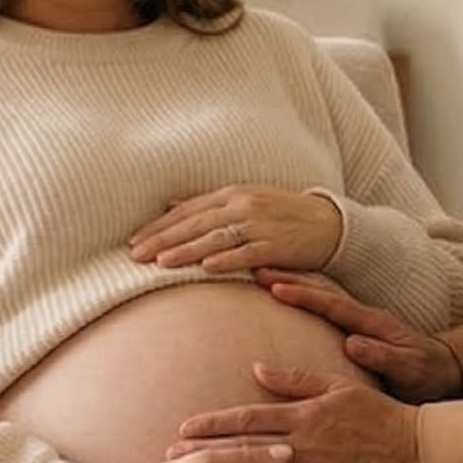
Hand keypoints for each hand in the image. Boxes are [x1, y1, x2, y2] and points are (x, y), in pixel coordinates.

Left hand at [128, 185, 342, 274]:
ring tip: (161, 263)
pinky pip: (248, 253)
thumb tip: (169, 206)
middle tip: (135, 255)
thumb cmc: (282, 215)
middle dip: (164, 239)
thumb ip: (209, 206)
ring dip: (187, 250)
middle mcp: (243, 205)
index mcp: (232, 194)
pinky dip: (227, 260)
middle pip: (196, 223)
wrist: (329, 223)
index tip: (133, 241)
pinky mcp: (277, 245)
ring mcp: (260, 225)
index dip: (159, 226)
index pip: (187, 210)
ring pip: (216, 238)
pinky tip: (207, 268)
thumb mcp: (244, 201)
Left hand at [170, 368, 425, 462]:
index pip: (248, 419)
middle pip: (243, 452)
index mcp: (303, 416)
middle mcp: (302, 448)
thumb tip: (257, 367)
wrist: (413, 451)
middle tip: (170, 458)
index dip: (213, 424)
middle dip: (204, 455)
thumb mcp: (336, 386)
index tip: (184, 427)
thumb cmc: (375, 414)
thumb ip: (295, 378)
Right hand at [255, 272, 461, 401]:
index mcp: (373, 322)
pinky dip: (302, 298)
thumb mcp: (409, 369)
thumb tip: (352, 342)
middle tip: (256, 269)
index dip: (304, 295)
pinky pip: (322, 310)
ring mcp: (359, 320)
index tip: (276, 287)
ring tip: (261, 275)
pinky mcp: (355, 329)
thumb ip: (383, 356)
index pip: (332, 305)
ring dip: (291, 284)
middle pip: (320, 292)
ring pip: (319, 297)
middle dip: (289, 280)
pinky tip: (282, 298)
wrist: (446, 371)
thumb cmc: (427, 373)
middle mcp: (363, 316)